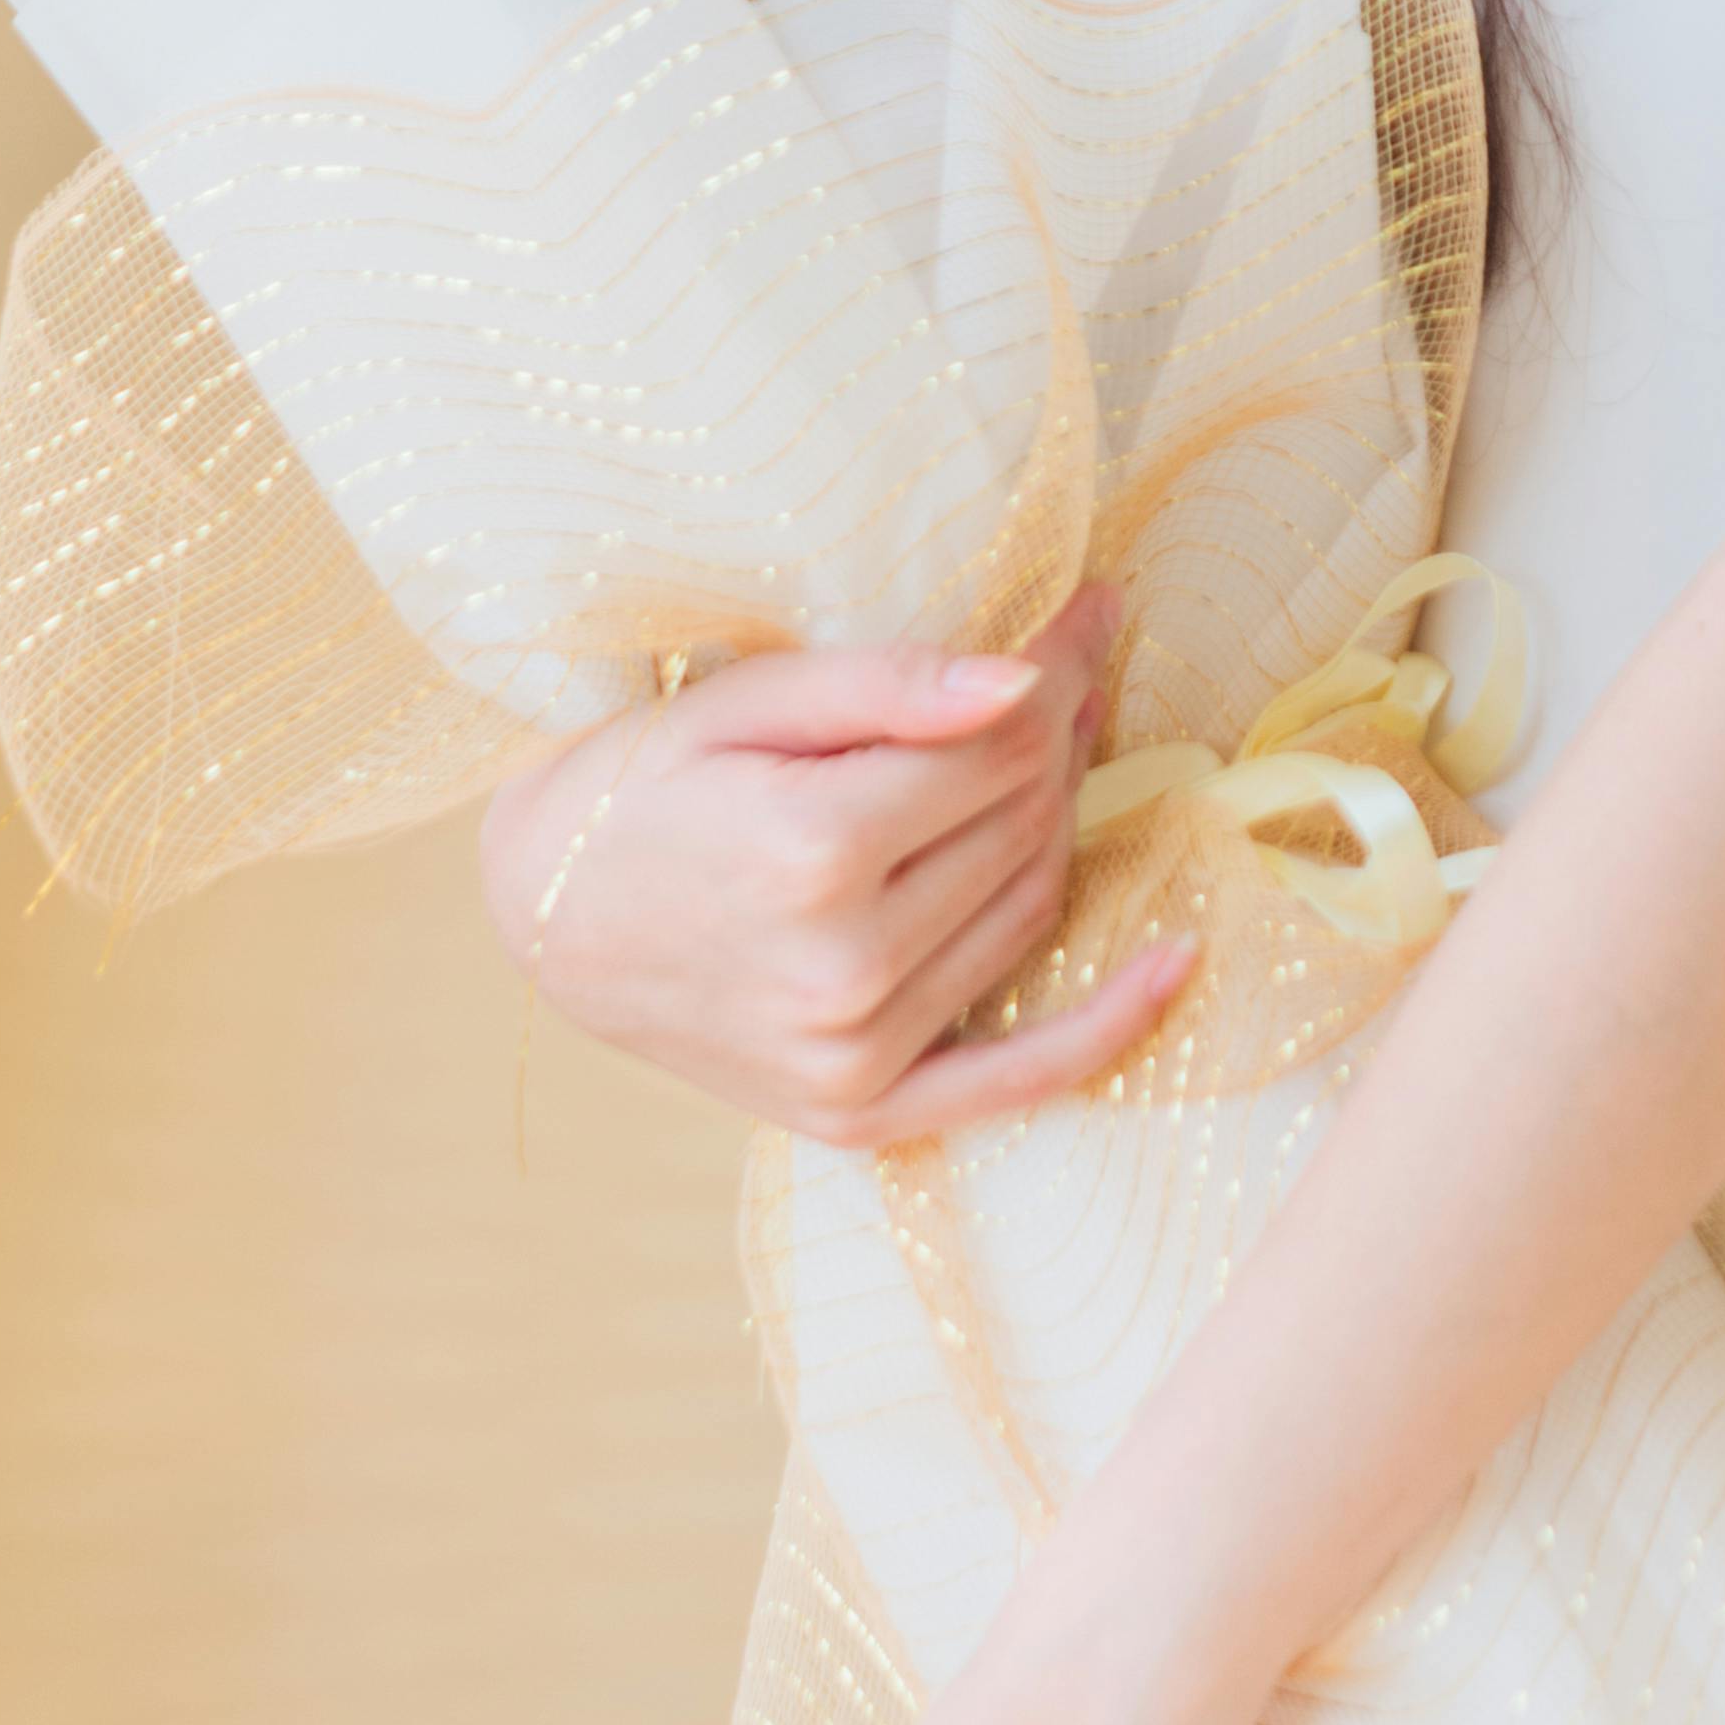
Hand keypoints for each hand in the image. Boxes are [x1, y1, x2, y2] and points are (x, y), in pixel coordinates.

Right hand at [478, 580, 1195, 1141]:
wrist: (548, 916)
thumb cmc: (640, 786)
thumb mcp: (743, 702)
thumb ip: (887, 687)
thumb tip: (1026, 681)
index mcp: (810, 853)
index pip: (997, 747)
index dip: (1053, 670)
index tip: (1086, 611)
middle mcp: (840, 968)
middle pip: (1020, 823)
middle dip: (1059, 732)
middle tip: (1072, 665)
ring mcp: (851, 1056)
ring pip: (1028, 912)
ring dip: (1061, 824)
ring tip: (1065, 746)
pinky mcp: (857, 1113)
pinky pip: (1016, 1076)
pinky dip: (1106, 1026)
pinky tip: (1177, 964)